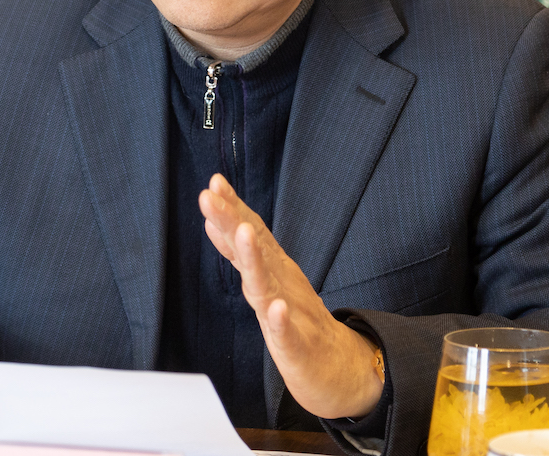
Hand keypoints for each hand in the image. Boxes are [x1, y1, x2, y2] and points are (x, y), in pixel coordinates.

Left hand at [199, 173, 383, 419]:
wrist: (338, 367)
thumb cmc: (299, 321)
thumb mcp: (266, 282)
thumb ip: (240, 254)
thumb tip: (213, 222)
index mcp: (275, 269)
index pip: (252, 232)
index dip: (232, 208)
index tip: (214, 182)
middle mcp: (283, 284)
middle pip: (255, 250)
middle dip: (232, 222)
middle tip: (210, 197)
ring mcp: (292, 313)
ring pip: (268, 284)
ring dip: (255, 259)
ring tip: (244, 234)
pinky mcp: (298, 346)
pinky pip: (287, 333)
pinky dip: (280, 320)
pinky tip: (276, 309)